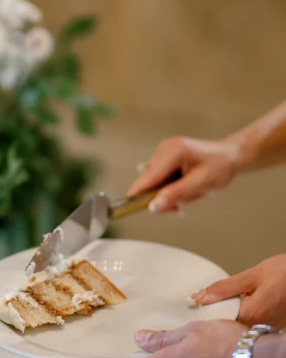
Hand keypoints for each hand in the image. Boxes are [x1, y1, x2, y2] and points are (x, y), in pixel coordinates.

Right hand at [127, 137, 241, 212]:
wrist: (231, 156)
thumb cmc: (220, 166)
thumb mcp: (200, 183)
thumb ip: (175, 194)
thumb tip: (154, 205)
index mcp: (173, 151)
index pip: (148, 176)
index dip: (137, 193)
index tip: (127, 207)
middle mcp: (165, 149)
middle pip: (149, 182)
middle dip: (163, 198)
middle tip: (179, 208)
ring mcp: (163, 153)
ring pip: (154, 184)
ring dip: (170, 194)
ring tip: (191, 193)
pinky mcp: (165, 159)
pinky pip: (159, 180)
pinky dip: (171, 189)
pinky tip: (186, 188)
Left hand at [192, 254, 285, 328]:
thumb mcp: (251, 276)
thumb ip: (223, 288)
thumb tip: (199, 297)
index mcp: (251, 316)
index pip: (218, 322)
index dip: (207, 313)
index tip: (199, 304)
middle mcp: (259, 327)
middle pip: (227, 326)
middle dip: (219, 312)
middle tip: (218, 297)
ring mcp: (267, 328)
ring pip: (238, 325)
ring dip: (232, 312)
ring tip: (241, 296)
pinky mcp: (272, 326)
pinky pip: (250, 322)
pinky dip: (244, 312)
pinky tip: (249, 300)